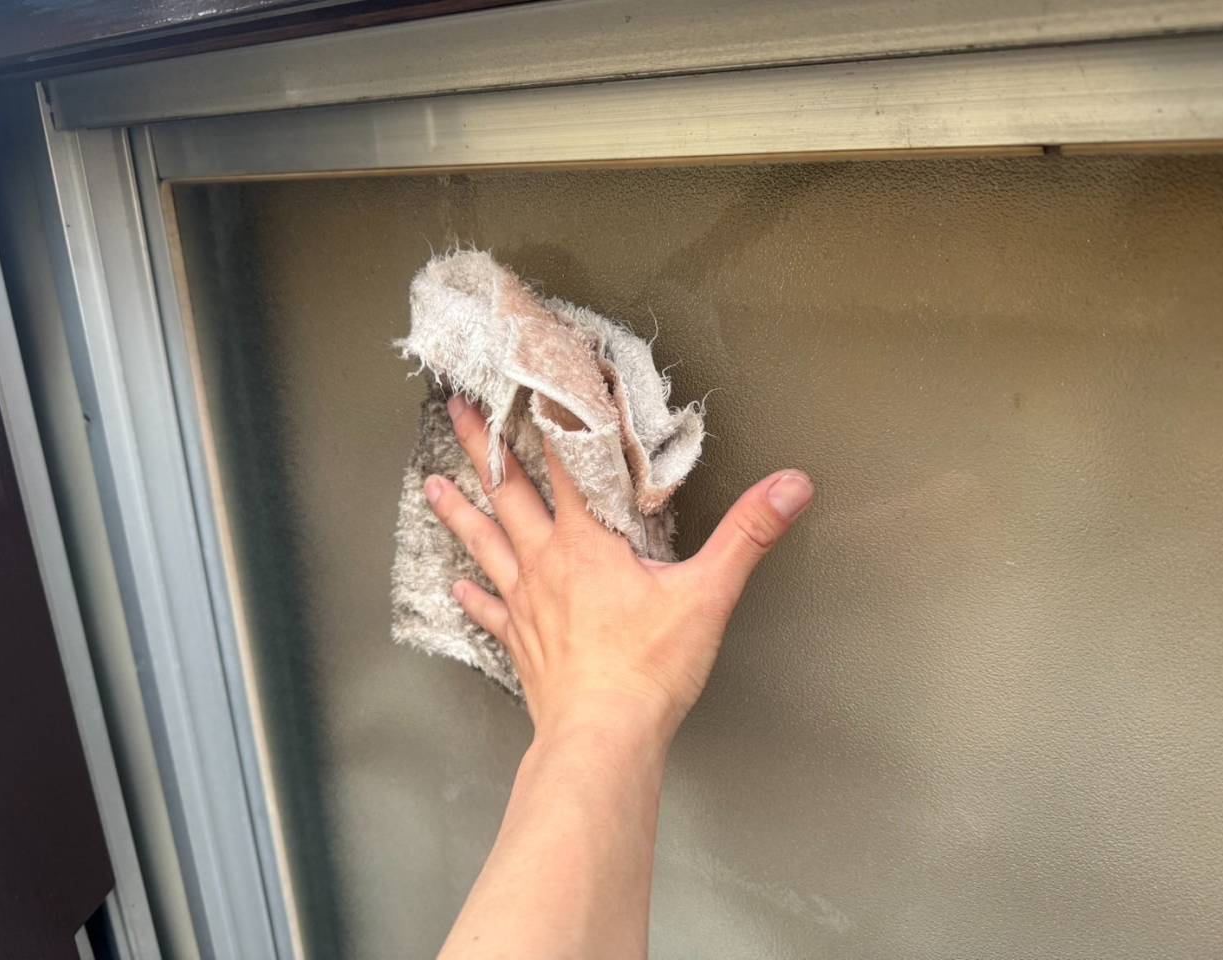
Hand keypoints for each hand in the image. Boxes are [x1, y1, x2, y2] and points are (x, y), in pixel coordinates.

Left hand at [424, 394, 812, 745]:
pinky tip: (457, 586)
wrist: (602, 737)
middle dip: (481, 446)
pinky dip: (473, 596)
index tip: (533, 382)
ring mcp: (526, 604)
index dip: (553, 420)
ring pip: (484, 543)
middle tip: (454, 411)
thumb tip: (790, 485)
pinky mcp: (520, 642)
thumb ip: (748, 534)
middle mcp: (546, 563)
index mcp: (587, 543)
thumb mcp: (707, 594)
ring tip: (432, 484)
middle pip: (507, 492)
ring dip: (459, 511)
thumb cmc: (648, 669)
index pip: (566, 465)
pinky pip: (489, 610)